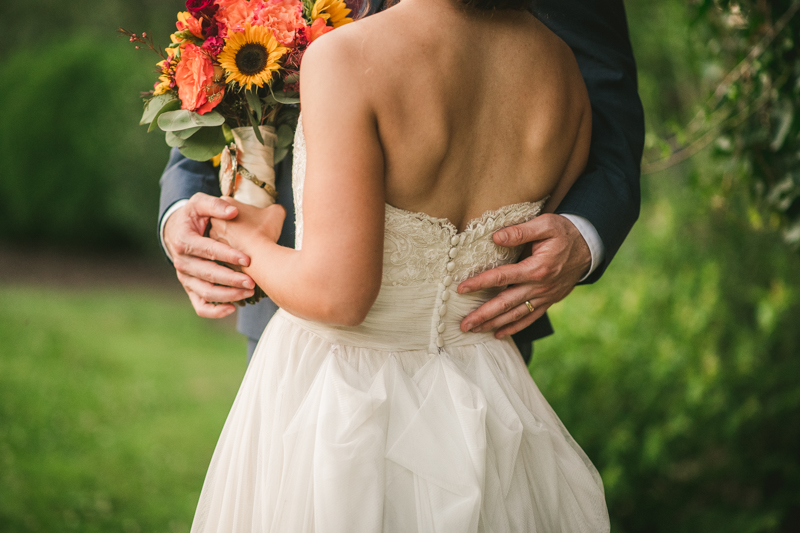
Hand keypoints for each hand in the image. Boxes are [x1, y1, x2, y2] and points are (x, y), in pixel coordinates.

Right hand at [164, 193, 255, 318]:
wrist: (177, 230)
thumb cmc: (193, 216)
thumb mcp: (199, 203)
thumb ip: (216, 205)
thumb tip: (233, 211)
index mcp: (184, 240)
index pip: (207, 250)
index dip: (228, 255)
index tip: (248, 259)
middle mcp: (182, 261)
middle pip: (208, 274)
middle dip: (231, 279)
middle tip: (253, 281)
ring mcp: (185, 277)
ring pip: (206, 292)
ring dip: (228, 295)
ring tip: (249, 292)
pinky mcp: (190, 288)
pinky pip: (200, 305)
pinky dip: (214, 311)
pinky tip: (233, 309)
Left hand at [208, 199, 285, 252]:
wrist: (260, 257)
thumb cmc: (265, 232)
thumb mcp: (276, 212)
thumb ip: (275, 207)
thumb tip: (278, 210)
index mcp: (225, 203)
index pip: (232, 204)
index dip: (244, 211)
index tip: (252, 217)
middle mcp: (214, 219)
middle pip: (226, 219)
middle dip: (236, 224)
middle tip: (251, 229)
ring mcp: (214, 237)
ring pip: (225, 235)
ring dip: (235, 238)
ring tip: (251, 242)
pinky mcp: (217, 253)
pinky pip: (226, 250)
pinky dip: (235, 251)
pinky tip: (247, 253)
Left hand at [457, 214, 590, 338]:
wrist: (588, 248)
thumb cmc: (564, 233)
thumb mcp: (546, 224)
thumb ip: (521, 231)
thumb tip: (496, 237)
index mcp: (537, 268)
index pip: (502, 277)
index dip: (480, 283)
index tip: (461, 288)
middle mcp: (540, 287)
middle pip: (506, 303)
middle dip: (483, 315)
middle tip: (463, 324)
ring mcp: (544, 297)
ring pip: (516, 315)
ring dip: (494, 324)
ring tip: (474, 330)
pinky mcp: (548, 301)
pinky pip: (529, 318)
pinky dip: (514, 328)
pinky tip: (499, 334)